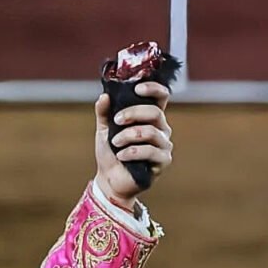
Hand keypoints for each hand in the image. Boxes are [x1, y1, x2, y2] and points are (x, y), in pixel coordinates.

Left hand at [94, 82, 173, 206]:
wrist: (109, 179)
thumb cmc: (110, 152)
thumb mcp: (104, 130)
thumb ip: (104, 113)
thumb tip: (104, 96)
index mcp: (150, 117)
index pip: (161, 97)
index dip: (153, 89)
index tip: (137, 88)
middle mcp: (161, 128)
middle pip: (154, 112)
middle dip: (132, 113)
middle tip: (116, 121)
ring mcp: (164, 145)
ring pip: (150, 132)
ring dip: (128, 136)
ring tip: (114, 143)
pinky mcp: (163, 161)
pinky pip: (150, 151)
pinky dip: (132, 152)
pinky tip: (121, 156)